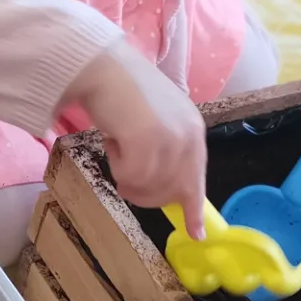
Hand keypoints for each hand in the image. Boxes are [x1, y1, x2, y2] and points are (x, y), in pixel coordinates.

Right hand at [63, 39, 208, 236]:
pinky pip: (131, 178)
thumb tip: (165, 188)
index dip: (193, 208)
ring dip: (127, 177)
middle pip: (171, 192)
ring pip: (149, 188)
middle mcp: (188, 136)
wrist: (102, 66)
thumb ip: (166, 150)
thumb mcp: (155, 122)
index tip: (196, 234)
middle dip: (145, 193)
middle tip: (124, 173)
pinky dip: (117, 167)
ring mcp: (170, 139)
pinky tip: (113, 142)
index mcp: (193, 130)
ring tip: (118, 146)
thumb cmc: (121, 92)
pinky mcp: (148, 142)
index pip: (197, 179)